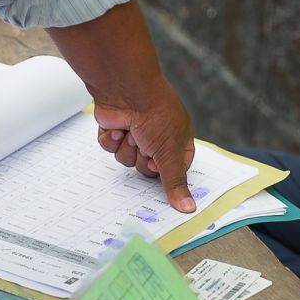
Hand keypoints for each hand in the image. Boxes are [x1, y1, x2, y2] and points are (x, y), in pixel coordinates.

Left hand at [94, 75, 195, 212]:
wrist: (127, 91)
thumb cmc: (156, 114)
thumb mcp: (170, 152)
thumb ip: (176, 182)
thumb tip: (188, 208)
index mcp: (178, 141)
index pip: (172, 172)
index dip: (163, 171)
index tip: (159, 164)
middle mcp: (157, 138)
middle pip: (146, 169)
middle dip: (143, 158)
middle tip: (145, 144)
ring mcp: (135, 134)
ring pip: (127, 160)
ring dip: (127, 148)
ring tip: (132, 131)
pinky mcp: (116, 130)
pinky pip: (111, 149)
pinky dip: (112, 139)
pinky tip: (118, 126)